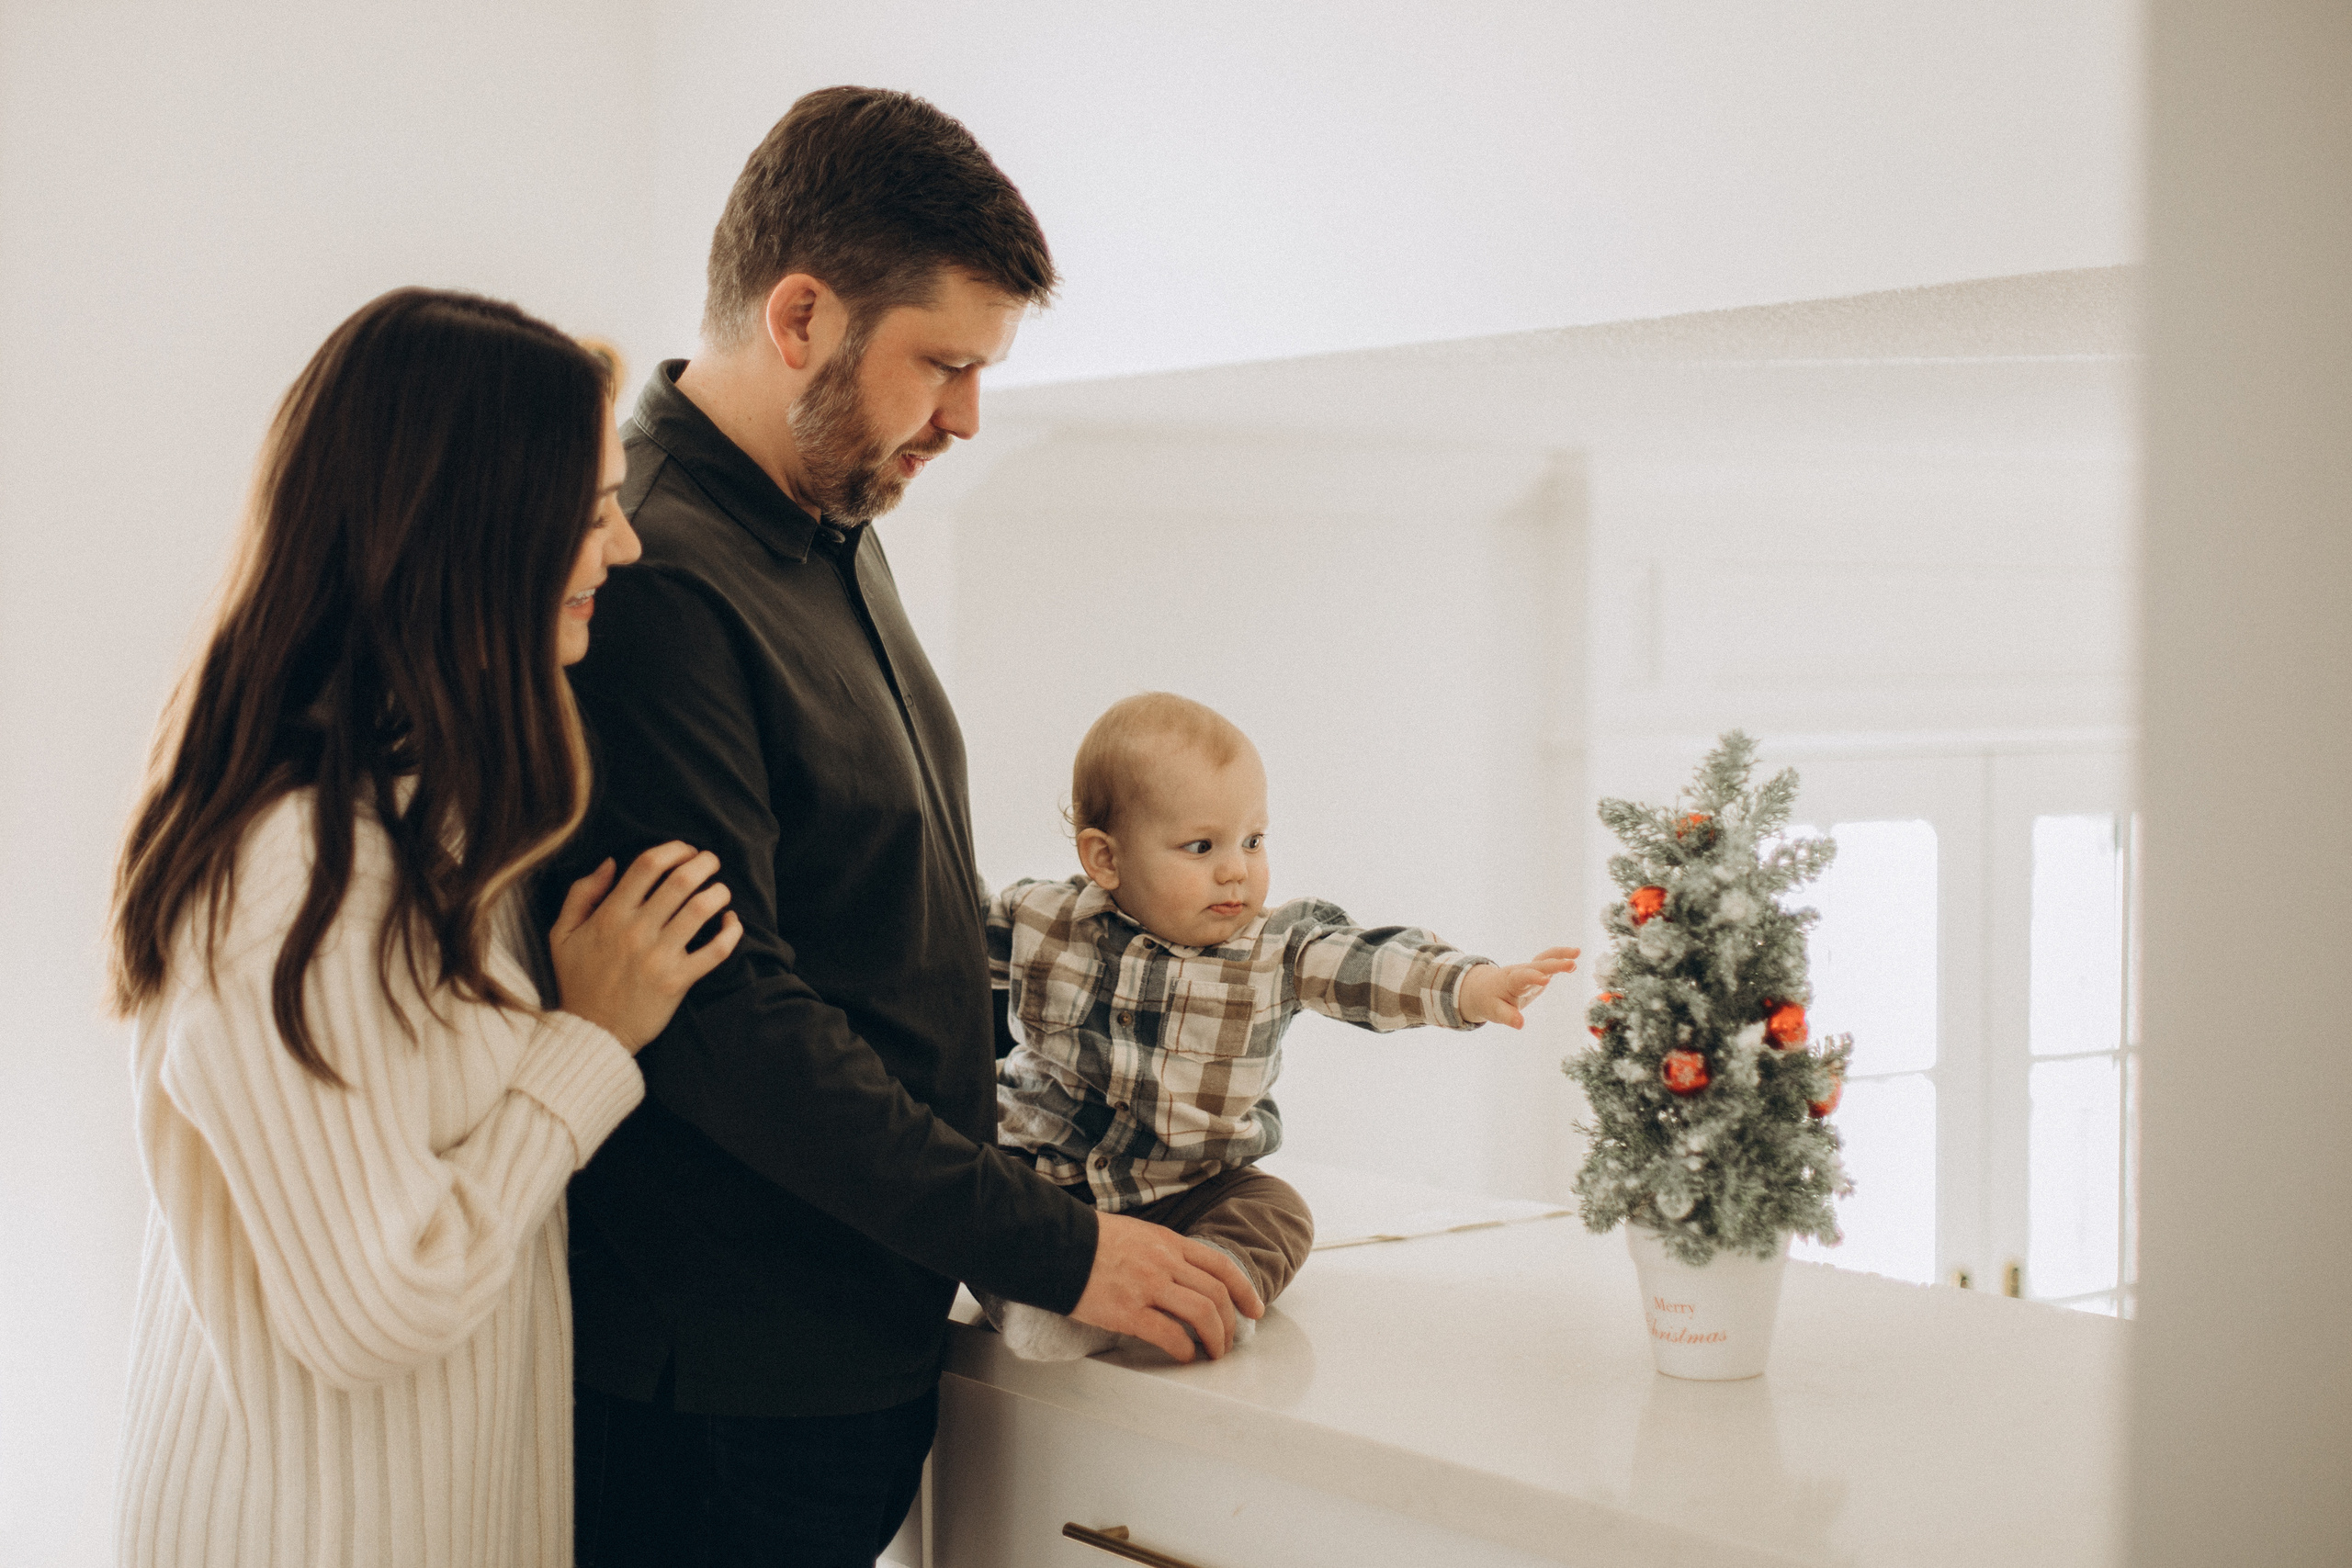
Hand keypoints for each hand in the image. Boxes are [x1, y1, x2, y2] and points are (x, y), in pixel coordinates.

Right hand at [548, 844, 742, 1051]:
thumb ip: (581, 894)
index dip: (673, 849)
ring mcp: (659, 957)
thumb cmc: (578, 981)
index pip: (648, 865)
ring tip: (720, 890)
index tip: (686, 850)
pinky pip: (715, 950)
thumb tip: (611, 862)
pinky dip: (731, 932)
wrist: (591, 1033)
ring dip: (718, 893)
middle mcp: (636, 932)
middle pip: (681, 881)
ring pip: (701, 910)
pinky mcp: (678, 981)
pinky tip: (731, 922)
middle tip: (711, 862)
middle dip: (704, 863)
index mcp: (609, 916)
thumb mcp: (562, 935)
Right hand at [1069, 1212, 1263, 1362]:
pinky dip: (1184, 1349)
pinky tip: (1184, 1357)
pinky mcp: (1128, 1310)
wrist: (1056, 1245)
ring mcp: (1148, 1286)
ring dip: (1215, 1339)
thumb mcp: (1137, 1234)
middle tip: (1229, 1341)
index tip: (1254, 1309)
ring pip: (1202, 1314)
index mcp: (1169, 1242)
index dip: (1245, 1290)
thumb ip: (1162, 1252)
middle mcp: (1165, 1262)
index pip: (1221, 1266)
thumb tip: (1182, 1276)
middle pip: (1217, 1294)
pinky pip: (1169, 1334)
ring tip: (1213, 1354)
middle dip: (1231, 1323)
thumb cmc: (1091, 1240)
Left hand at [1457, 946, 1580, 1029]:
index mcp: (1510, 982)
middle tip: (1571, 964)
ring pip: (1544, 959)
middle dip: (1553, 965)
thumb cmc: (1490, 1001)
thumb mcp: (1495, 1012)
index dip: (1533, 978)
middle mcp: (1521, 972)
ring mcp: (1529, 970)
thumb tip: (1520, 1025)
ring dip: (1560, 955)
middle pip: (1537, 966)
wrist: (1485, 988)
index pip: (1522, 978)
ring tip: (1577, 953)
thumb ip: (1508, 1016)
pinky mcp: (1536, 971)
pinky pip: (1548, 961)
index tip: (1545, 981)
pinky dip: (1560, 957)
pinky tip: (1575, 956)